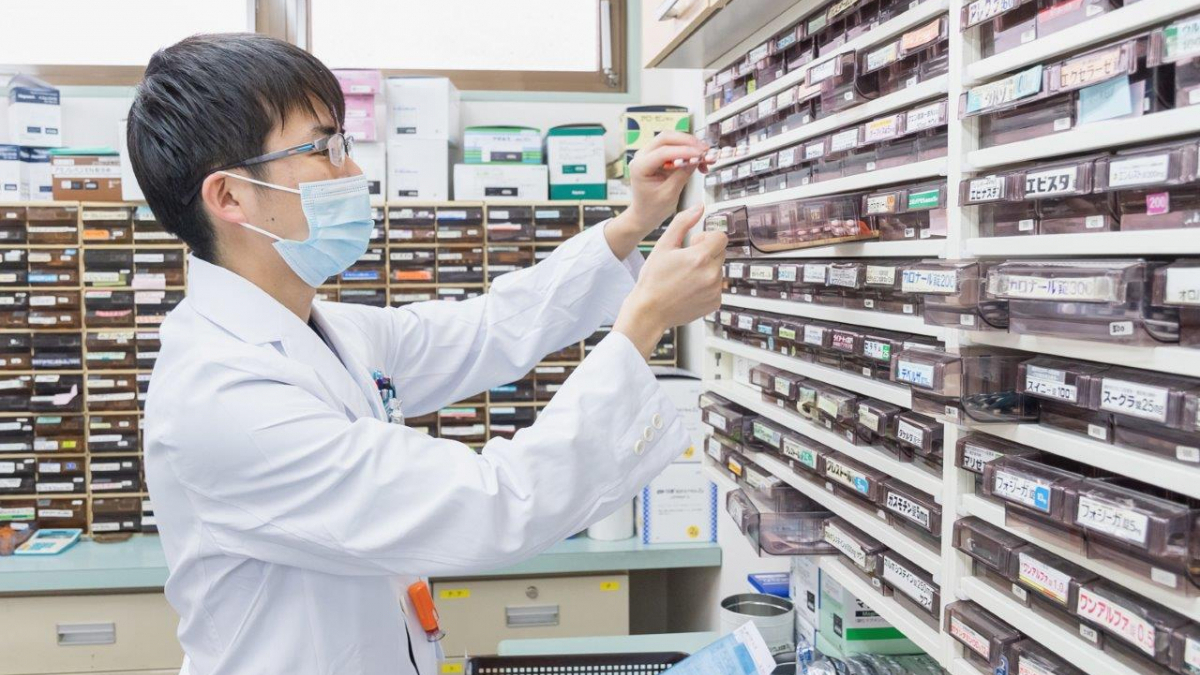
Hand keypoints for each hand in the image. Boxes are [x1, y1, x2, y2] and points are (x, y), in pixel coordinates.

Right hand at [614, 205, 726, 358]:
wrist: (649, 312)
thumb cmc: (652, 280)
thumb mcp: (663, 245)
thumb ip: (683, 223)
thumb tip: (698, 208)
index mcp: (699, 257)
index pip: (720, 237)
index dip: (706, 238)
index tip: (694, 244)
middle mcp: (711, 274)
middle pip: (720, 253)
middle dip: (706, 253)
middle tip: (685, 261)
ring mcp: (714, 290)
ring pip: (718, 270)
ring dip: (706, 269)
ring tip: (685, 277)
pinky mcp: (715, 302)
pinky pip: (717, 287)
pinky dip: (707, 286)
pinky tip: (689, 289)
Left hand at [622, 131, 708, 237]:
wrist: (645, 214)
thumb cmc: (653, 208)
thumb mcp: (670, 194)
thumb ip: (682, 174)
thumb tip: (697, 159)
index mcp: (640, 167)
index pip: (663, 152)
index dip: (684, 151)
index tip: (701, 155)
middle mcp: (641, 156)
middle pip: (666, 138)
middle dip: (688, 142)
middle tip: (705, 151)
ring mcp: (649, 154)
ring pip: (671, 139)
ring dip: (689, 145)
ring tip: (704, 157)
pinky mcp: (657, 156)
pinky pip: (674, 147)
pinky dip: (687, 151)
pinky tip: (698, 161)